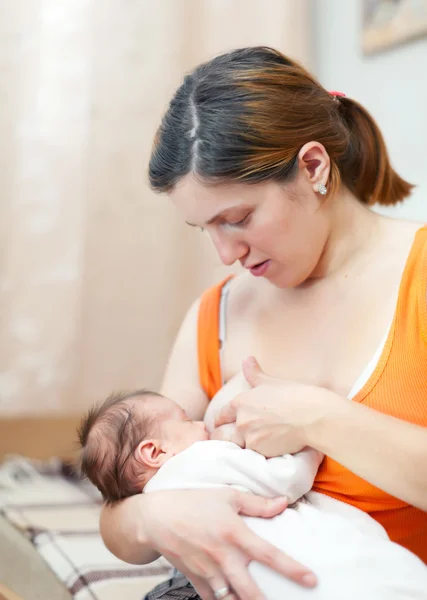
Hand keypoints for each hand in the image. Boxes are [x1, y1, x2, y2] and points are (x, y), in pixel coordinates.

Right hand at [143, 488, 316, 599]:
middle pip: (251, 591)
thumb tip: (283, 503)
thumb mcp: (227, 495)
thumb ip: (257, 503)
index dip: (292, 569)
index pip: (269, 554)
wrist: (156, 517)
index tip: (311, 580)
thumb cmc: (193, 502)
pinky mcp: (195, 580)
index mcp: (234, 533)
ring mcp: (208, 572)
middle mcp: (223, 557)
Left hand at [216, 357, 339, 456]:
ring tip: (256, 445)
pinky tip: (269, 449)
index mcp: (240, 402)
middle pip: (223, 434)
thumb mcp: (272, 382)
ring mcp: (249, 437)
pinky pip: (254, 456)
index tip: (224, 425)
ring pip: (239, 446)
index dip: (222, 420)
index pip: (221, 415)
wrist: (314, 416)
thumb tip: (247, 359)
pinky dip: (259, 454)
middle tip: (238, 439)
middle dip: (228, 436)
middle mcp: (241, 420)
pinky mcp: (261, 451)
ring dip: (245, 446)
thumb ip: (255, 373)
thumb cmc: (295, 395)